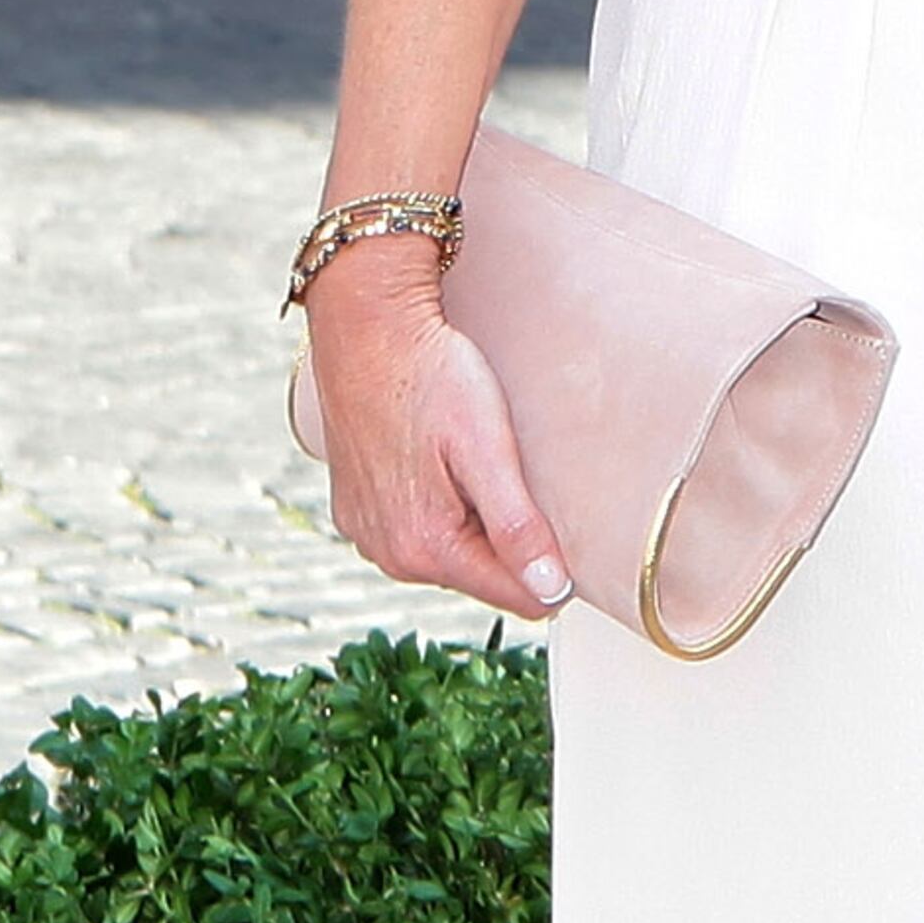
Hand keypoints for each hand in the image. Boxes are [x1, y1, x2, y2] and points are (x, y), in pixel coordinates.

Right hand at [301, 252, 573, 621]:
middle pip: (485, 575)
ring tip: (474, 459)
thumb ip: (517, 526)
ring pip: (453, 553)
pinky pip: (418, 529)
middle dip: (511, 539)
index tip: (566, 518)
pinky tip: (441, 460)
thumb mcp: (486, 447)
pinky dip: (441, 505)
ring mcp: (367, 534)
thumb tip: (553, 591)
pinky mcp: (356, 511)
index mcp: (426, 546)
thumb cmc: (430, 375)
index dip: (556, 566)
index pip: (519, 596)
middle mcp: (389, 554)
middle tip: (513, 471)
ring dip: (476, 521)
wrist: (365, 326)